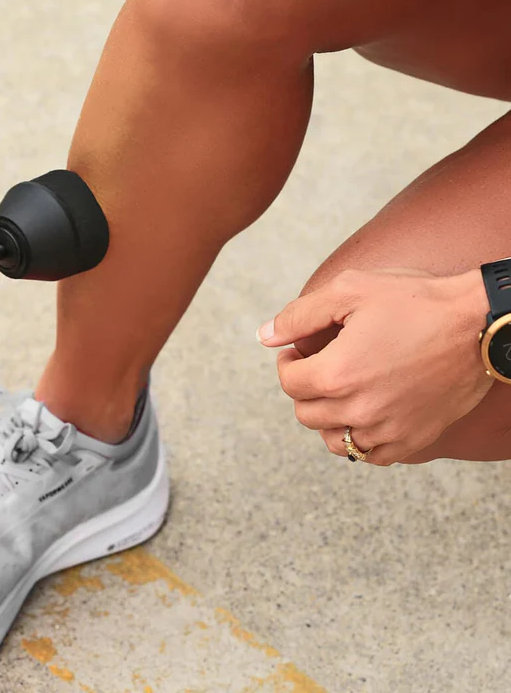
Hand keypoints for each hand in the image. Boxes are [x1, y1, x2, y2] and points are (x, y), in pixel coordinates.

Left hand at [258, 268, 491, 464]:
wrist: (481, 323)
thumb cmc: (416, 301)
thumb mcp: (349, 291)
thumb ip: (299, 315)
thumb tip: (264, 336)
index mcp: (337, 374)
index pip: (288, 382)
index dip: (288, 362)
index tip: (299, 350)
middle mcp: (359, 409)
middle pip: (305, 412)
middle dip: (304, 388)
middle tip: (319, 366)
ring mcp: (387, 430)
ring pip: (333, 440)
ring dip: (327, 417)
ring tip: (340, 391)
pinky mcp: (413, 440)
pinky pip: (369, 455)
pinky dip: (359, 438)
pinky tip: (366, 411)